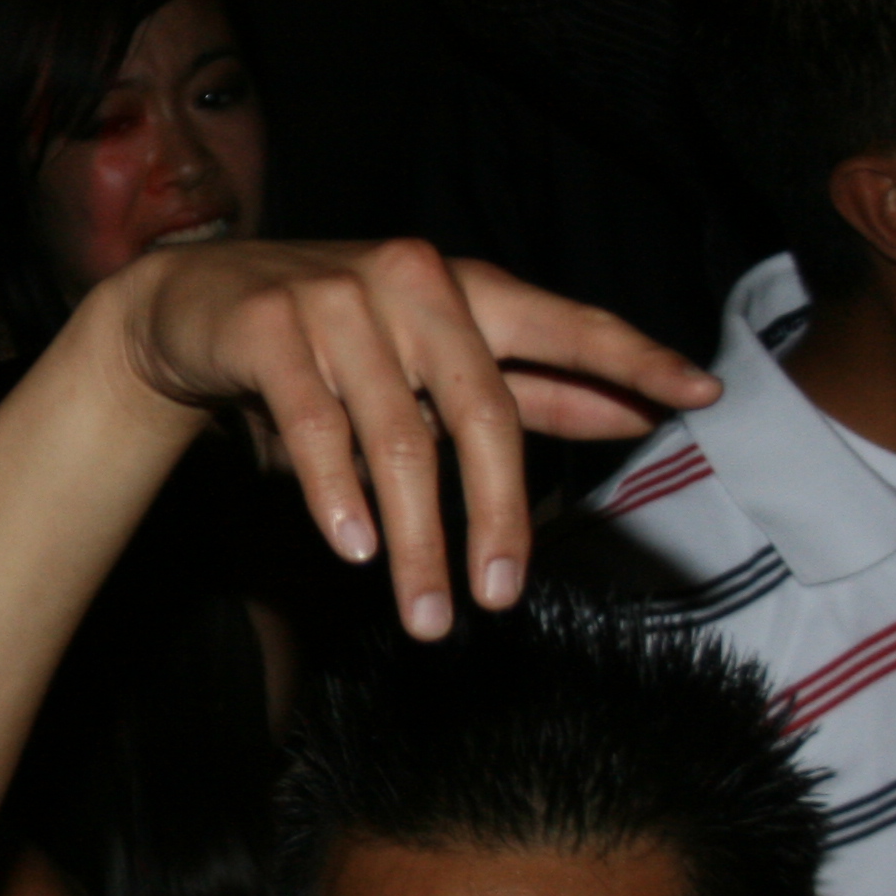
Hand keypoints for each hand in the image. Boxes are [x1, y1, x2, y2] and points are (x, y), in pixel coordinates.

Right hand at [102, 239, 720, 638]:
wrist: (194, 305)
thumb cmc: (333, 338)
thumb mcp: (431, 361)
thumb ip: (530, 385)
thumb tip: (633, 412)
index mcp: (465, 287)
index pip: (564, 321)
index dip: (632, 356)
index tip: (700, 393)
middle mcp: (411, 281)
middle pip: (481, 408)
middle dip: (499, 513)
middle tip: (502, 596)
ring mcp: (337, 300)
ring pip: (397, 437)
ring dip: (416, 537)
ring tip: (426, 613)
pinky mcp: (269, 327)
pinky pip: (316, 426)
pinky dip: (338, 496)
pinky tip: (355, 550)